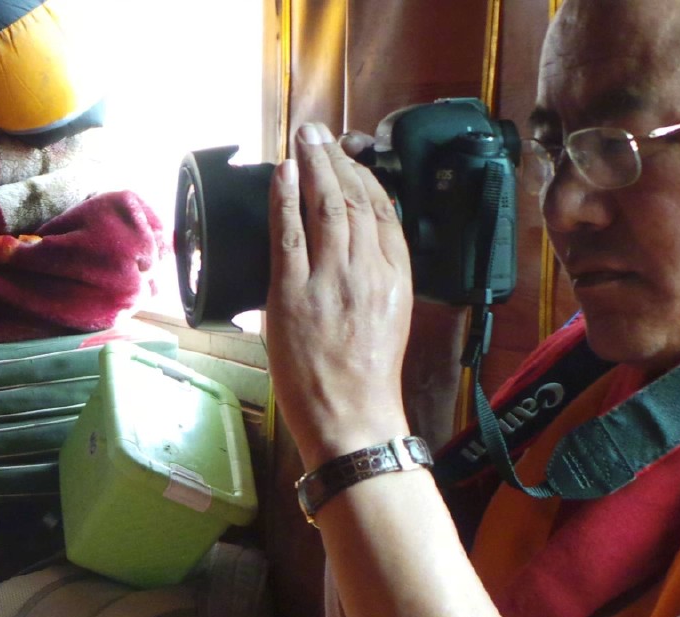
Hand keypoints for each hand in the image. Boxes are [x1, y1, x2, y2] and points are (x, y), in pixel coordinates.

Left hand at [264, 123, 415, 472]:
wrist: (353, 419)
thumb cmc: (366, 381)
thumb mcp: (387, 319)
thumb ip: (375, 281)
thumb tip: (354, 252)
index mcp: (396, 277)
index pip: (383, 212)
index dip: (364, 178)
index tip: (349, 158)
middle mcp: (368, 271)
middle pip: (354, 200)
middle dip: (336, 160)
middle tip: (319, 133)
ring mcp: (331, 280)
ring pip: (326, 208)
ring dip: (313, 167)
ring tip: (302, 140)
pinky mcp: (295, 295)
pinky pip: (289, 234)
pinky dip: (286, 198)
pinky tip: (282, 174)